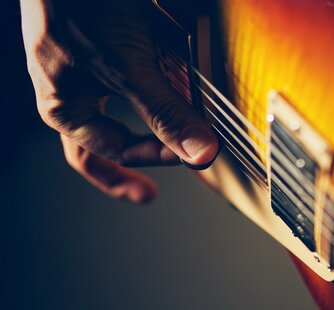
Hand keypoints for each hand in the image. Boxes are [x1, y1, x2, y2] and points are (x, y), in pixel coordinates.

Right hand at [21, 0, 218, 202]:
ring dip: (139, 128)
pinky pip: (123, 78)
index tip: (194, 152)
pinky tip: (163, 86)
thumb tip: (199, 153)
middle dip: (122, 171)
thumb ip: (165, 111)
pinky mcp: (98, 47)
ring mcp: (80, 70)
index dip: (159, 156)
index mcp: (63, 108)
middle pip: (97, 147)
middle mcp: (68, 93)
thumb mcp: (127, 68)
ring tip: (163, 144)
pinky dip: (146, 87)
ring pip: (111, 113)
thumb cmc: (79, 3)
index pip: (117, 150)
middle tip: (144, 195)